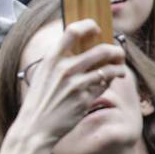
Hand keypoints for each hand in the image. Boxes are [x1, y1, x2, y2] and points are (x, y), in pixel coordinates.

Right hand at [10, 20, 125, 148]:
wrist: (34, 128)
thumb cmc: (39, 100)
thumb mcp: (43, 74)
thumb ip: (60, 60)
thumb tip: (84, 47)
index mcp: (52, 59)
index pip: (74, 31)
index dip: (90, 26)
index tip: (97, 30)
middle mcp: (65, 70)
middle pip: (102, 49)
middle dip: (115, 50)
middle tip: (118, 53)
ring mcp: (76, 85)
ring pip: (109, 68)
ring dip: (119, 67)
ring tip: (120, 68)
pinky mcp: (84, 100)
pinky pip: (105, 85)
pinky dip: (110, 81)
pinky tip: (110, 81)